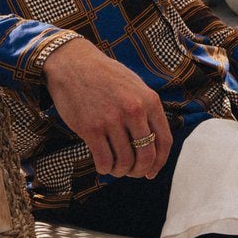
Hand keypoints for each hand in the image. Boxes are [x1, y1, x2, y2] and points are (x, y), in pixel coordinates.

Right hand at [43, 37, 171, 177]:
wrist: (73, 64)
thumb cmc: (105, 76)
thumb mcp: (135, 86)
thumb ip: (146, 110)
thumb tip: (153, 144)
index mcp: (149, 101)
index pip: (164, 140)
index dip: (160, 161)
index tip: (152, 171)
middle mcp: (134, 111)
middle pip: (146, 155)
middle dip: (140, 170)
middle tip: (132, 173)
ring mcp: (112, 120)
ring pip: (124, 161)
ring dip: (121, 171)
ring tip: (116, 168)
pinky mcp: (91, 128)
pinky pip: (104, 160)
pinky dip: (105, 168)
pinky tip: (103, 164)